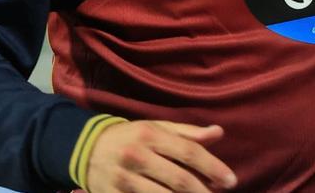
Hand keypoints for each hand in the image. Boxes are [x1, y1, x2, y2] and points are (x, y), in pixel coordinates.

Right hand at [85, 120, 236, 192]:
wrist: (84, 148)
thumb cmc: (130, 136)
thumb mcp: (156, 127)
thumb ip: (188, 133)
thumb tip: (219, 133)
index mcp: (150, 135)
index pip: (189, 152)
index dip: (213, 167)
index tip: (231, 181)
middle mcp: (136, 156)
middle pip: (178, 179)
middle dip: (202, 191)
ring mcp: (122, 179)